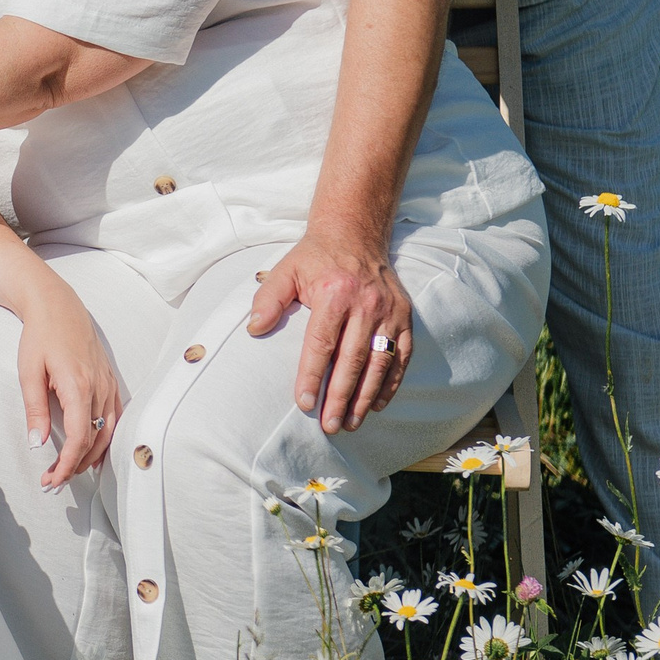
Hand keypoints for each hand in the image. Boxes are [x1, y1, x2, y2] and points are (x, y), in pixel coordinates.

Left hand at [17, 282, 121, 487]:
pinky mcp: (111, 382)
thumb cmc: (39, 336)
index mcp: (78, 386)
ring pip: (108, 432)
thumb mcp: (29, 372)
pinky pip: (114, 418)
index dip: (67, 464)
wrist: (58, 305)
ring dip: (90, 456)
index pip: (80, 438)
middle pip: (95, 440)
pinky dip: (105, 439)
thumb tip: (37, 445)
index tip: (52, 480)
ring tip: (68, 470)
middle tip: (53, 481)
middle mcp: (99, 388)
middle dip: (75, 466)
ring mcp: (109, 385)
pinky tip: (91, 451)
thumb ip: (35, 409)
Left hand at [246, 224, 412, 434]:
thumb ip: (268, 299)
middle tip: (329, 425)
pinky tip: (376, 404)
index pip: (322, 343)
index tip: (304, 404)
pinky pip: (401, 356)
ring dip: (365, 396)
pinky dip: (390, 383)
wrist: (356, 234)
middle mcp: (366, 304)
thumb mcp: (286, 270)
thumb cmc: (315, 258)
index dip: (312, 375)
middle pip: (352, 360)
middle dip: (340, 396)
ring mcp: (390, 312)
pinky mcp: (405, 317)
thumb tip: (254, 329)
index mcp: (335, 293)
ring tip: (350, 422)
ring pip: (380, 363)